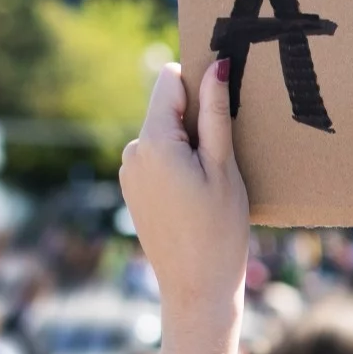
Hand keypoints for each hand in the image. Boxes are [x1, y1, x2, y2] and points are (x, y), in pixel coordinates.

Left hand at [119, 60, 250, 326]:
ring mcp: (129, 173)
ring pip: (164, 136)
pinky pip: (157, 160)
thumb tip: (215, 64)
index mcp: (153, 141)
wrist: (196, 289)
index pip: (169, 81)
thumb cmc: (219, 230)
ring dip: (189, 146)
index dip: (198, 85)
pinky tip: (197, 197)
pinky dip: (178, 166)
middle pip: (167, 110)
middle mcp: (132, 152)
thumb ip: (216, 113)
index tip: (222, 107)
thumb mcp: (223, 167)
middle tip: (223, 158)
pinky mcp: (133, 191)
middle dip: (196, 121)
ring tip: (212, 184)